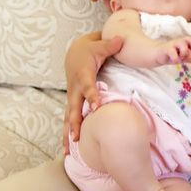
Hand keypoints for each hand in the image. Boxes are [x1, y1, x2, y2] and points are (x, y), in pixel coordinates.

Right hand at [63, 32, 123, 153]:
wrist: (74, 52)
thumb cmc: (89, 49)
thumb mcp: (99, 44)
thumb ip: (111, 44)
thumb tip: (123, 39)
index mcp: (83, 75)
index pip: (88, 87)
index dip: (92, 96)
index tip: (97, 107)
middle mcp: (75, 89)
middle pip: (74, 108)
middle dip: (75, 123)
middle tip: (77, 138)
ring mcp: (72, 97)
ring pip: (68, 117)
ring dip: (68, 133)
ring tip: (69, 151)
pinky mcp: (72, 102)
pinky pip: (69, 120)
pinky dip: (67, 134)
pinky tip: (68, 149)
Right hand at [155, 37, 190, 64]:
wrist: (155, 55)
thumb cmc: (170, 55)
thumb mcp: (182, 57)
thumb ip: (190, 57)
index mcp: (183, 43)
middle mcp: (178, 42)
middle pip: (188, 39)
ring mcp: (171, 45)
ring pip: (181, 43)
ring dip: (184, 51)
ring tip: (182, 58)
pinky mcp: (164, 49)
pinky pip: (172, 51)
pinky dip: (175, 57)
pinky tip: (175, 61)